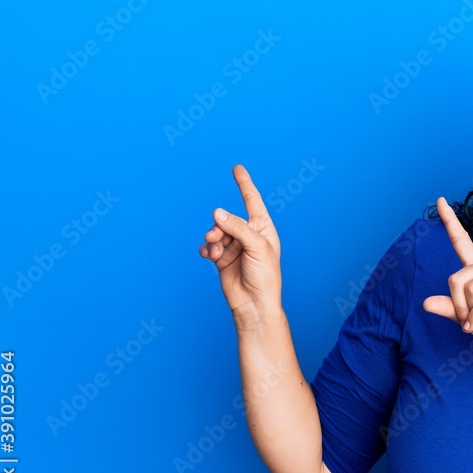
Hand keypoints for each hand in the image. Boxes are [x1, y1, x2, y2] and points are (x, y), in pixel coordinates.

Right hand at [199, 164, 281, 317]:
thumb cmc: (264, 276)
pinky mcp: (221, 258)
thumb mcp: (256, 247)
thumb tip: (217, 212)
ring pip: (215, 231)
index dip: (244, 184)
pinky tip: (209, 255)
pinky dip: (207, 248)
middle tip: (217, 235)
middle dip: (220, 225)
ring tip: (216, 249)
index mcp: (263, 228)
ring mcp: (234, 246)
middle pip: (227, 218)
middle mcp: (248, 235)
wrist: (254, 304)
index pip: (252, 201)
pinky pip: (209, 246)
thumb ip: (237, 228)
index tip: (237, 167)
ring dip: (213, 238)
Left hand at [423, 198, 472, 365]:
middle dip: (458, 306)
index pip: (461, 241)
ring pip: (471, 288)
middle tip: (468, 323)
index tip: (439, 200)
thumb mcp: (468, 320)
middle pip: (457, 278)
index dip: (450, 221)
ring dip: (470, 313)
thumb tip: (425, 303)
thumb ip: (450, 310)